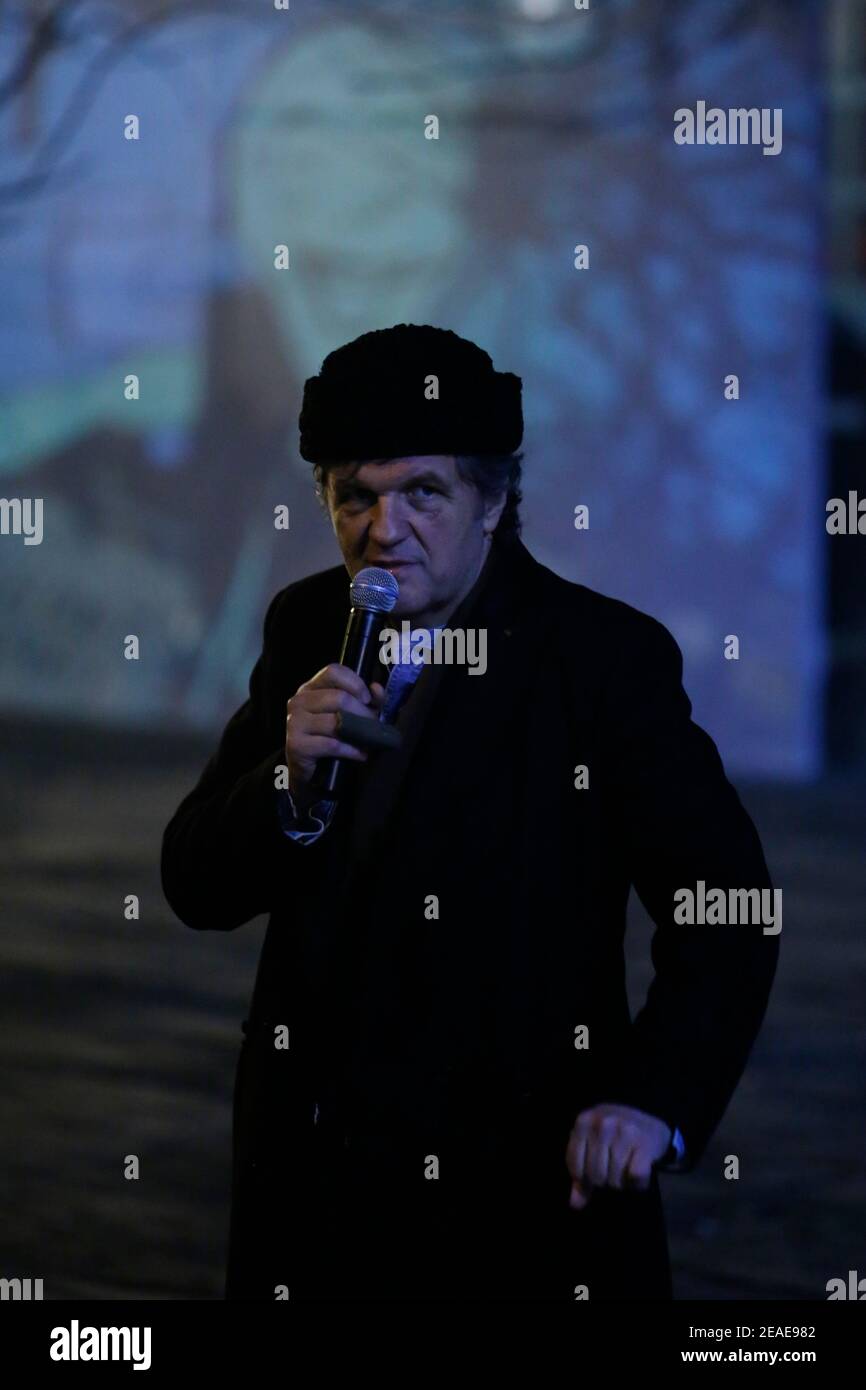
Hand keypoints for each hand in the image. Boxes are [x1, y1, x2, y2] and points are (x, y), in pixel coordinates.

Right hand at [284, 663, 385, 801]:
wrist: (309, 771)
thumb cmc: (330, 737)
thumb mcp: (350, 714)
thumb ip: (367, 700)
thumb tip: (377, 688)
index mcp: (310, 688)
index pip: (333, 671)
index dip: (355, 683)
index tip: (367, 700)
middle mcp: (298, 701)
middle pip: (339, 697)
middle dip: (362, 713)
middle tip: (373, 726)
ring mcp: (294, 722)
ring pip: (335, 721)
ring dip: (359, 733)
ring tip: (368, 741)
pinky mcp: (296, 744)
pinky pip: (332, 744)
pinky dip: (351, 750)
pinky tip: (360, 754)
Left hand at [564, 1103, 671, 1209]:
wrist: (649, 1117)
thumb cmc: (614, 1133)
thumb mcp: (592, 1144)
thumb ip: (581, 1172)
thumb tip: (575, 1204)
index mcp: (583, 1122)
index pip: (575, 1167)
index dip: (585, 1178)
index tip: (595, 1173)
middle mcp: (602, 1124)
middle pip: (596, 1175)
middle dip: (605, 1181)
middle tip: (614, 1172)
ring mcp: (624, 1132)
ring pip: (615, 1179)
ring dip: (622, 1183)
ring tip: (626, 1172)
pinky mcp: (644, 1143)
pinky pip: (636, 1176)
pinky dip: (638, 1184)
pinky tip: (638, 1177)